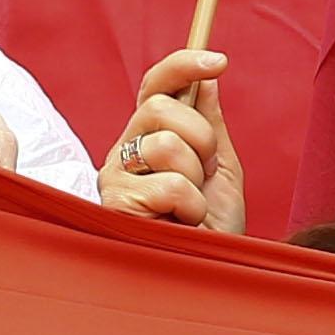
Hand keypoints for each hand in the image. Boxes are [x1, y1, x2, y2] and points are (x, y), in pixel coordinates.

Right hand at [98, 46, 244, 231]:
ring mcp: (115, 177)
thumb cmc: (211, 229)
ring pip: (165, 144)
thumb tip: (205, 77)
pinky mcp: (114, 206)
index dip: (182, 65)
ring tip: (191, 208)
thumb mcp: (220, 169)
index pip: (155, 86)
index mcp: (149, 136)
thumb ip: (210, 124)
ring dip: (195, 180)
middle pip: (160, 107)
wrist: (208, 274)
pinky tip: (180, 225)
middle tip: (203, 176)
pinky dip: (189, 208)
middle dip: (200, 139)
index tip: (218, 60)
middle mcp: (124, 151)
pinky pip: (167, 185)